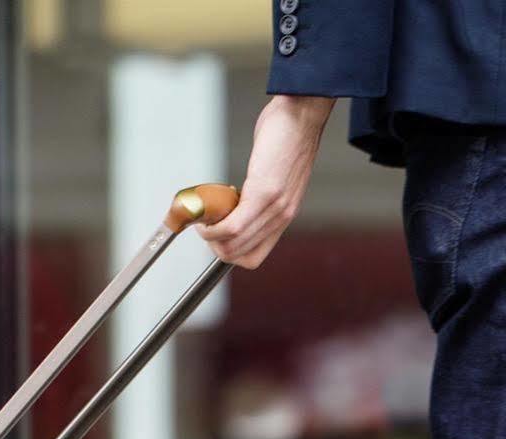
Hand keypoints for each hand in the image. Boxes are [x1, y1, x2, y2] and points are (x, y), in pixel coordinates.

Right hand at [200, 95, 334, 269]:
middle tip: (204, 227)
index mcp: (283, 215)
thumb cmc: (287, 136)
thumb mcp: (278, 176)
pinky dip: (213, 227)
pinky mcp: (263, 191)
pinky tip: (205, 216)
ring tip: (202, 221)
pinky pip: (234, 225)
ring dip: (210, 237)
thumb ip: (262, 194)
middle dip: (214, 247)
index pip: (254, 256)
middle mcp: (281, 216)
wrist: (302, 114)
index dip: (229, 253)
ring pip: (234, 244)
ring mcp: (273, 206)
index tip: (215, 236)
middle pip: (240, 255)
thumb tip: (238, 199)